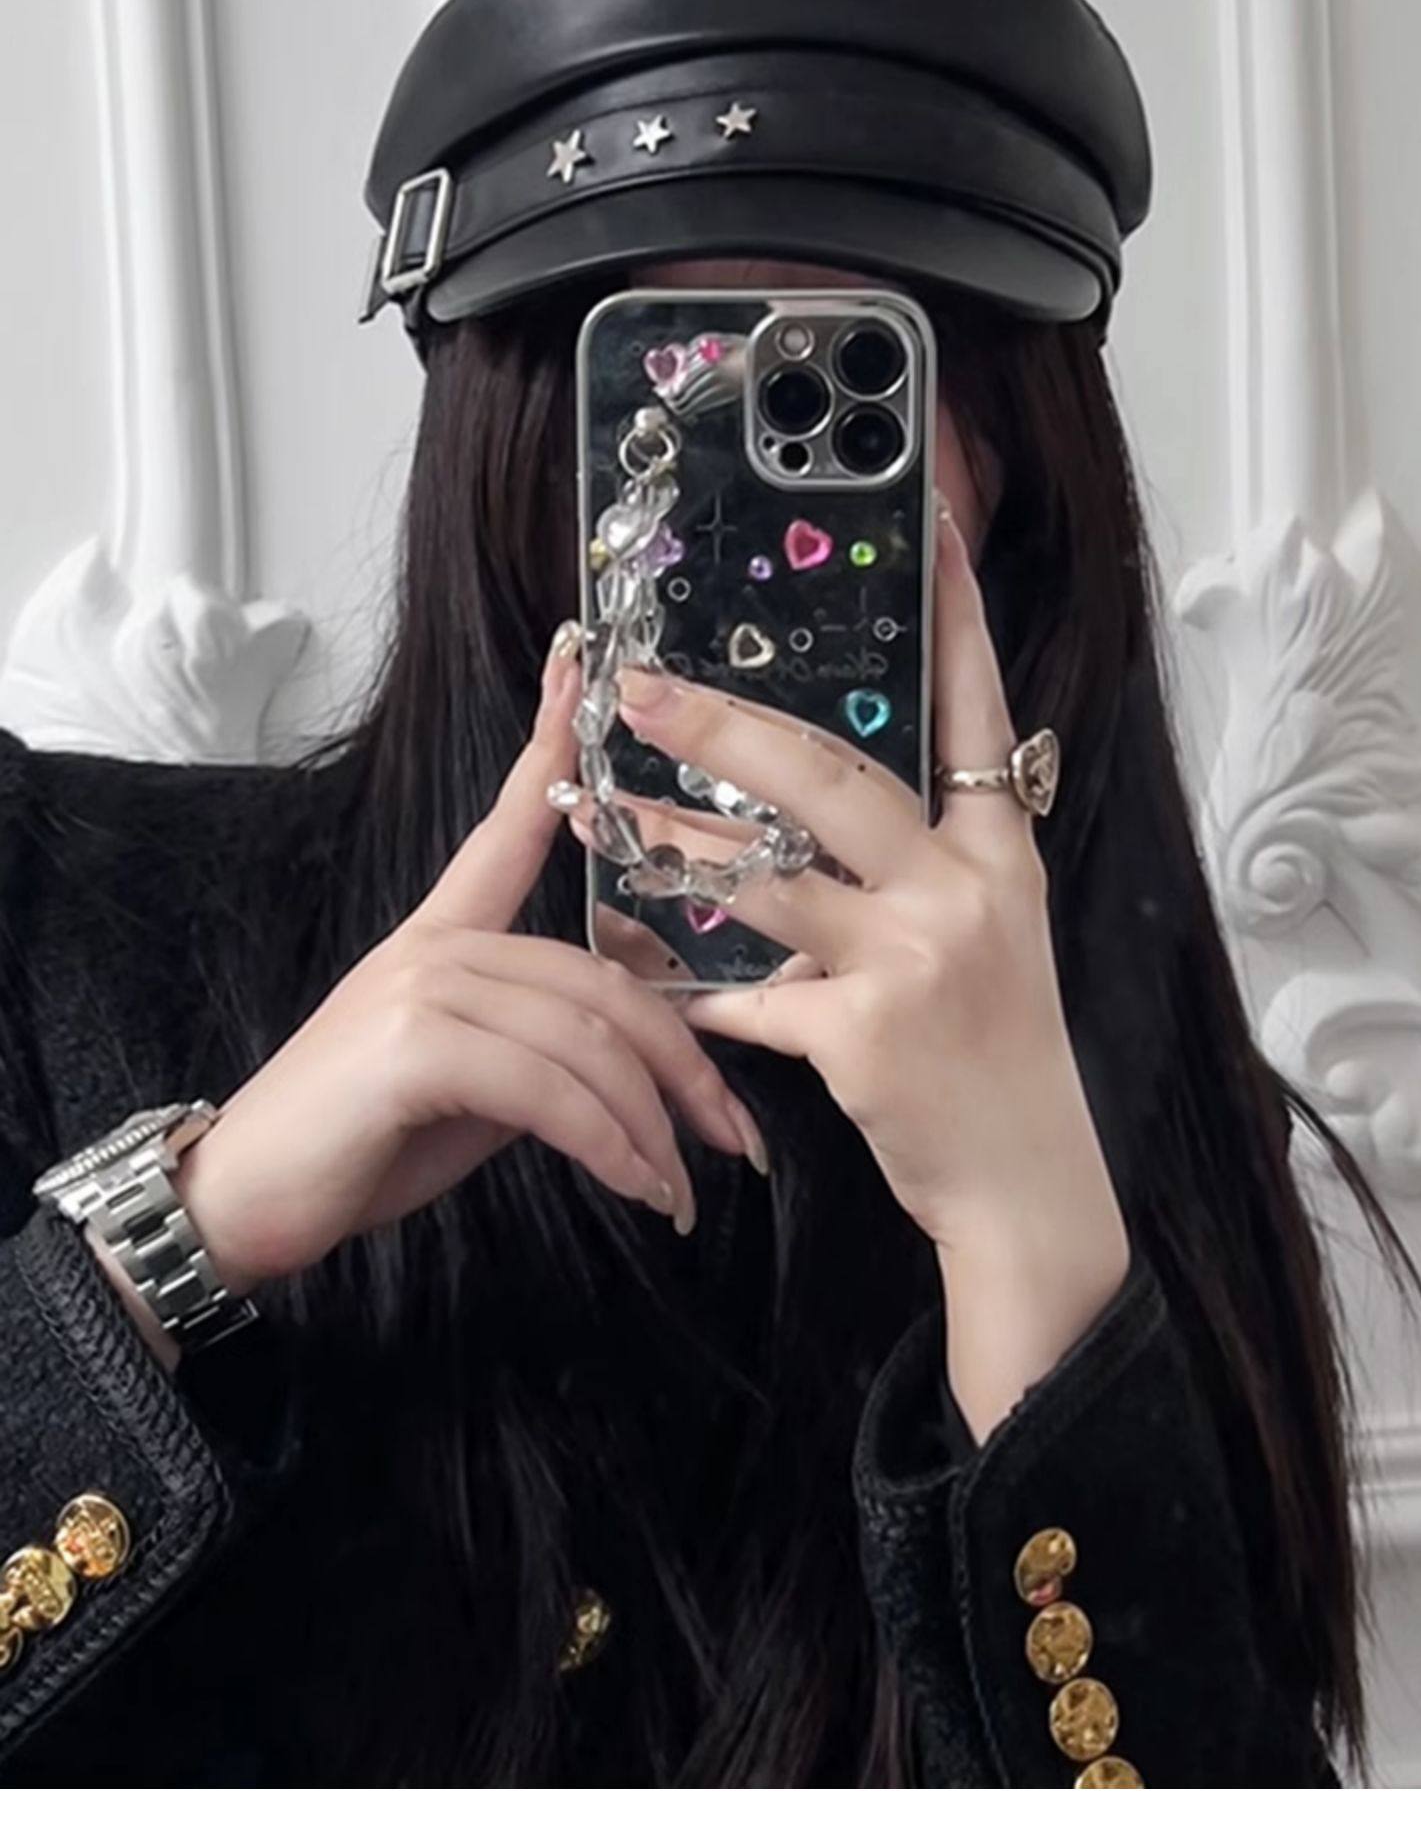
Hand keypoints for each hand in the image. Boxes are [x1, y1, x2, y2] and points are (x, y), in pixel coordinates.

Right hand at [162, 628, 761, 1319]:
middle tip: (734, 1140)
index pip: (508, 823)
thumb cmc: (363, 1139)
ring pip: (589, 1042)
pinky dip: (611, 1149)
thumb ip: (543, 1050)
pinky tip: (638, 1189)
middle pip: (604, 982)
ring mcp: (426, 985)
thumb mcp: (471, 1085)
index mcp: (446, 933)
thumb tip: (634, 1069)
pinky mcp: (418, 1046)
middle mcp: (439, 943)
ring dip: (653, 1130)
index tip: (581, 658)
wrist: (249, 1198)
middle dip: (685, 1068)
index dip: (550, 738)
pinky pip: (554, 1094)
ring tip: (681, 1191)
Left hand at [558, 509, 1130, 1433]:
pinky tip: (654, 984)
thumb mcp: (996, 937)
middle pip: (832, 778)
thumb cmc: (1002, 1056)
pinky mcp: (861, 1034)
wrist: (1029, 1186)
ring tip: (600, 813)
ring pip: (767, 875)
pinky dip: (700, 991)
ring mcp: (913, 959)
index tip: (938, 530)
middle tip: (644, 686)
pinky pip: (752, 995)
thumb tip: (838, 815)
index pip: (982, 711)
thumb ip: (928, 866)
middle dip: (726, 726)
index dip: (959, 621)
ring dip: (672, 846)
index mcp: (1000, 854)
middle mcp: (963, 890)